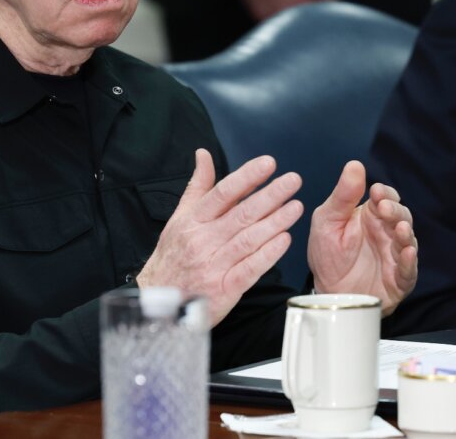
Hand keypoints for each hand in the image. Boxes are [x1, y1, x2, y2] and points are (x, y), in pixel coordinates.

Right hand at [136, 149, 304, 325]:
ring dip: (275, 222)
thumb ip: (197, 186)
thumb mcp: (179, 218)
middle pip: (241, 214)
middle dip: (270, 195)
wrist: (159, 301)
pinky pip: (250, 268)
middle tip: (293, 180)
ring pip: (249, 239)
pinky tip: (285, 240)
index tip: (268, 164)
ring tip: (296, 206)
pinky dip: (268, 254)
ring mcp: (214, 265)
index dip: (247, 177)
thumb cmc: (173, 255)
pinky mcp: (224, 288)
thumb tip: (204, 155)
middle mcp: (203, 240)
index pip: (223, 193)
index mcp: (193, 220)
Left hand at [307, 161, 417, 316]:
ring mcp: (394, 255)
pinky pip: (409, 270)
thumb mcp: (328, 221)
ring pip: (408, 240)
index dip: (384, 194)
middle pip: (400, 215)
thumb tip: (354, 165)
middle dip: (395, 211)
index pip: (385, 198)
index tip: (376, 192)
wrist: (328, 293)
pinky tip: (407, 252)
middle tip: (384, 209)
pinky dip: (409, 261)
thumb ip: (343, 196)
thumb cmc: (327, 254)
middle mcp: (386, 233)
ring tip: (399, 228)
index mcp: (370, 216)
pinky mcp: (398, 279)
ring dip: (405, 233)